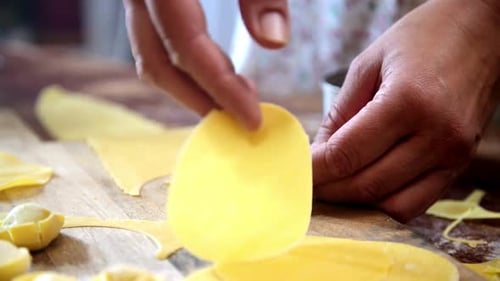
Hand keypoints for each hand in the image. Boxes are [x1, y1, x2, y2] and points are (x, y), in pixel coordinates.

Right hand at [123, 0, 289, 129]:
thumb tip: (274, 42)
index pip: (187, 50)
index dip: (220, 90)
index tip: (252, 120)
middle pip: (158, 64)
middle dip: (199, 100)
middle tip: (239, 120)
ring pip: (151, 57)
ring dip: (188, 88)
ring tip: (230, 100)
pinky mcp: (145, 2)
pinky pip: (154, 43)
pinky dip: (181, 67)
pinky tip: (214, 71)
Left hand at [312, 0, 499, 221]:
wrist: (482, 32)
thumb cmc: (422, 38)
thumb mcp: (368, 63)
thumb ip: (340, 113)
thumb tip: (319, 154)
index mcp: (406, 102)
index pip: (346, 155)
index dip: (315, 170)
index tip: (297, 171)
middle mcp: (435, 134)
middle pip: (367, 185)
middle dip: (329, 190)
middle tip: (310, 183)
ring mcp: (453, 154)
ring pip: (392, 204)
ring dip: (357, 203)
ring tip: (336, 186)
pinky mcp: (461, 163)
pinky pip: (418, 203)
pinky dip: (386, 203)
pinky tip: (368, 186)